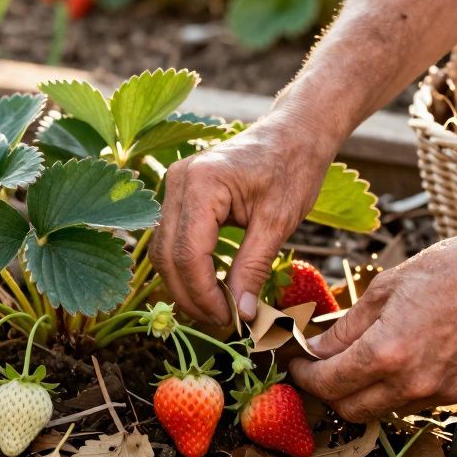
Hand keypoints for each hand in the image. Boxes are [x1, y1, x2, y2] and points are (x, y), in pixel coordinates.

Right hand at [151, 108, 337, 326]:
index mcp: (201, 183)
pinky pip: (171, 239)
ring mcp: (173, 185)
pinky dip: (186, 268)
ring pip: (162, 251)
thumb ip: (254, 268)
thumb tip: (242, 316)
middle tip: (223, 323)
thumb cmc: (293, 169)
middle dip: (191, 296)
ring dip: (185, 286)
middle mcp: (177, 181)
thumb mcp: (278, 222)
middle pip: (166, 256)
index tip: (230, 320)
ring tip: (218, 310)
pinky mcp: (179, 194)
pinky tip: (211, 287)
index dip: (204, 295)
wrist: (294, 133)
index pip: (187, 254)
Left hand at [289, 231, 456, 420]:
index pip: (328, 384)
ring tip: (355, 360)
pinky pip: (413, 401)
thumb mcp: (387, 288)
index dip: (303, 376)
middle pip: (350, 409)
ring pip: (382, 409)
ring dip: (361, 392)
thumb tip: (318, 347)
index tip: (296, 363)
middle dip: (327, 392)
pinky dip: (394, 388)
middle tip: (317, 367)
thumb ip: (348, 326)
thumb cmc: (456, 269)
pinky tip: (394, 360)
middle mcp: (411, 383)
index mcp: (386, 353)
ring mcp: (438, 393)